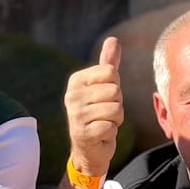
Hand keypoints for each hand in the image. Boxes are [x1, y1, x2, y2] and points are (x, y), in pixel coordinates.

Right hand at [64, 36, 123, 176]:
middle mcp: (72, 95)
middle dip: (117, 105)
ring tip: (103, 123)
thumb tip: (113, 39)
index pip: (111, 73)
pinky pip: (111, 127)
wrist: (88, 148)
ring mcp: (75, 114)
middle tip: (104, 114)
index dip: (116, 87)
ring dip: (115, 120)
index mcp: (76, 80)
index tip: (104, 98)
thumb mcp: (103, 87)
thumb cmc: (98, 114)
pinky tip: (100, 135)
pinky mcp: (82, 133)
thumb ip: (108, 64)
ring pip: (116, 109)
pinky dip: (111, 132)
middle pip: (115, 91)